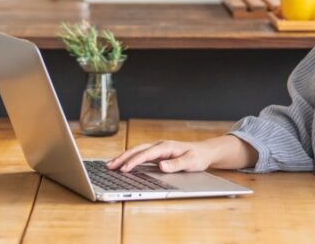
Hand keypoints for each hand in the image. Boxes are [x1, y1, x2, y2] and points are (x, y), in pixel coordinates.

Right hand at [106, 134, 257, 172]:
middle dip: (122, 157)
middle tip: (110, 166)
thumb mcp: (190, 163)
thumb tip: (161, 166)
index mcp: (166, 146)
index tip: (124, 169)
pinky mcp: (157, 154)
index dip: (134, 161)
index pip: (146, 154)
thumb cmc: (198, 157)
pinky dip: (130, 158)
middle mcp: (159, 146)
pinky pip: (140, 155)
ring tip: (111, 165)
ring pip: (137, 151)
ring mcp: (157, 149)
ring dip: (123, 157)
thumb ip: (176, 164)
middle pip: (137, 150)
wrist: (204, 152)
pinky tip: (123, 164)